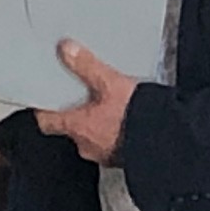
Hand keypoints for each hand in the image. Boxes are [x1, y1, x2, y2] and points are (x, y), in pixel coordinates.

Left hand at [35, 41, 135, 165]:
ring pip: (92, 138)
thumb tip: (67, 50)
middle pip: (70, 129)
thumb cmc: (137, 118)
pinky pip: (112, 146)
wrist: (166, 142)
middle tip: (82, 98)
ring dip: (97, 126)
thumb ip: (87, 66)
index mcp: (77, 126)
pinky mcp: (123, 160)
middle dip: (76, 115)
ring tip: (110, 108)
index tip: (43, 102)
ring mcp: (104, 155)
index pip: (46, 122)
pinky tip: (127, 123)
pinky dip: (115, 135)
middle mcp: (87, 145)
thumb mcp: (110, 83)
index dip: (43, 111)